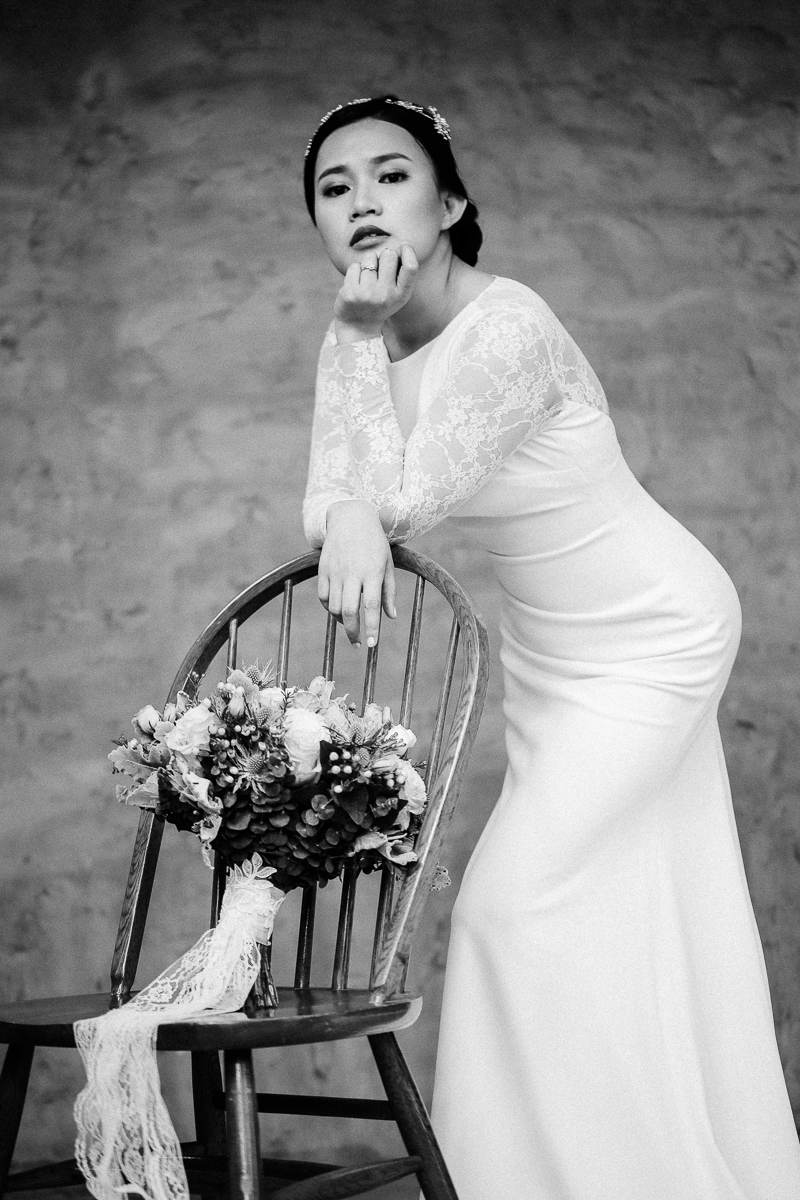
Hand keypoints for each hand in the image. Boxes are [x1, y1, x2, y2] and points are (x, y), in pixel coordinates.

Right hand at [318, 499, 396, 647]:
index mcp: (372, 572)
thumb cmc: (375, 542)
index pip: (371, 606)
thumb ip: (389, 591)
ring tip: (351, 625)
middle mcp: (352, 573)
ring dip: (342, 621)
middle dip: (353, 632)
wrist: (351, 518)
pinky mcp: (323, 569)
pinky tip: (338, 610)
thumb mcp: (387, 564)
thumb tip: (391, 617)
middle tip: (358, 644)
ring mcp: (335, 571)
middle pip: (350, 611)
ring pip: (334, 606)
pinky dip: (330, 607)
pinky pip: (323, 596)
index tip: (372, 644)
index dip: (372, 627)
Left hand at [334, 244, 418, 342]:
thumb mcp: (397, 293)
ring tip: (367, 280)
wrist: (358, 326)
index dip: (408, 251)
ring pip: (370, 257)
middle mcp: (386, 295)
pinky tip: (356, 285)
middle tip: (380, 270)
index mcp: (402, 295)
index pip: (411, 267)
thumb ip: (402, 272)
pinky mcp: (351, 293)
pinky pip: (355, 266)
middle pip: (389, 254)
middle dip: (384, 256)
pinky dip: (355, 271)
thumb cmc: (380, 302)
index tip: (404, 246)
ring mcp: (367, 294)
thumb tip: (403, 245)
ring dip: (367, 264)